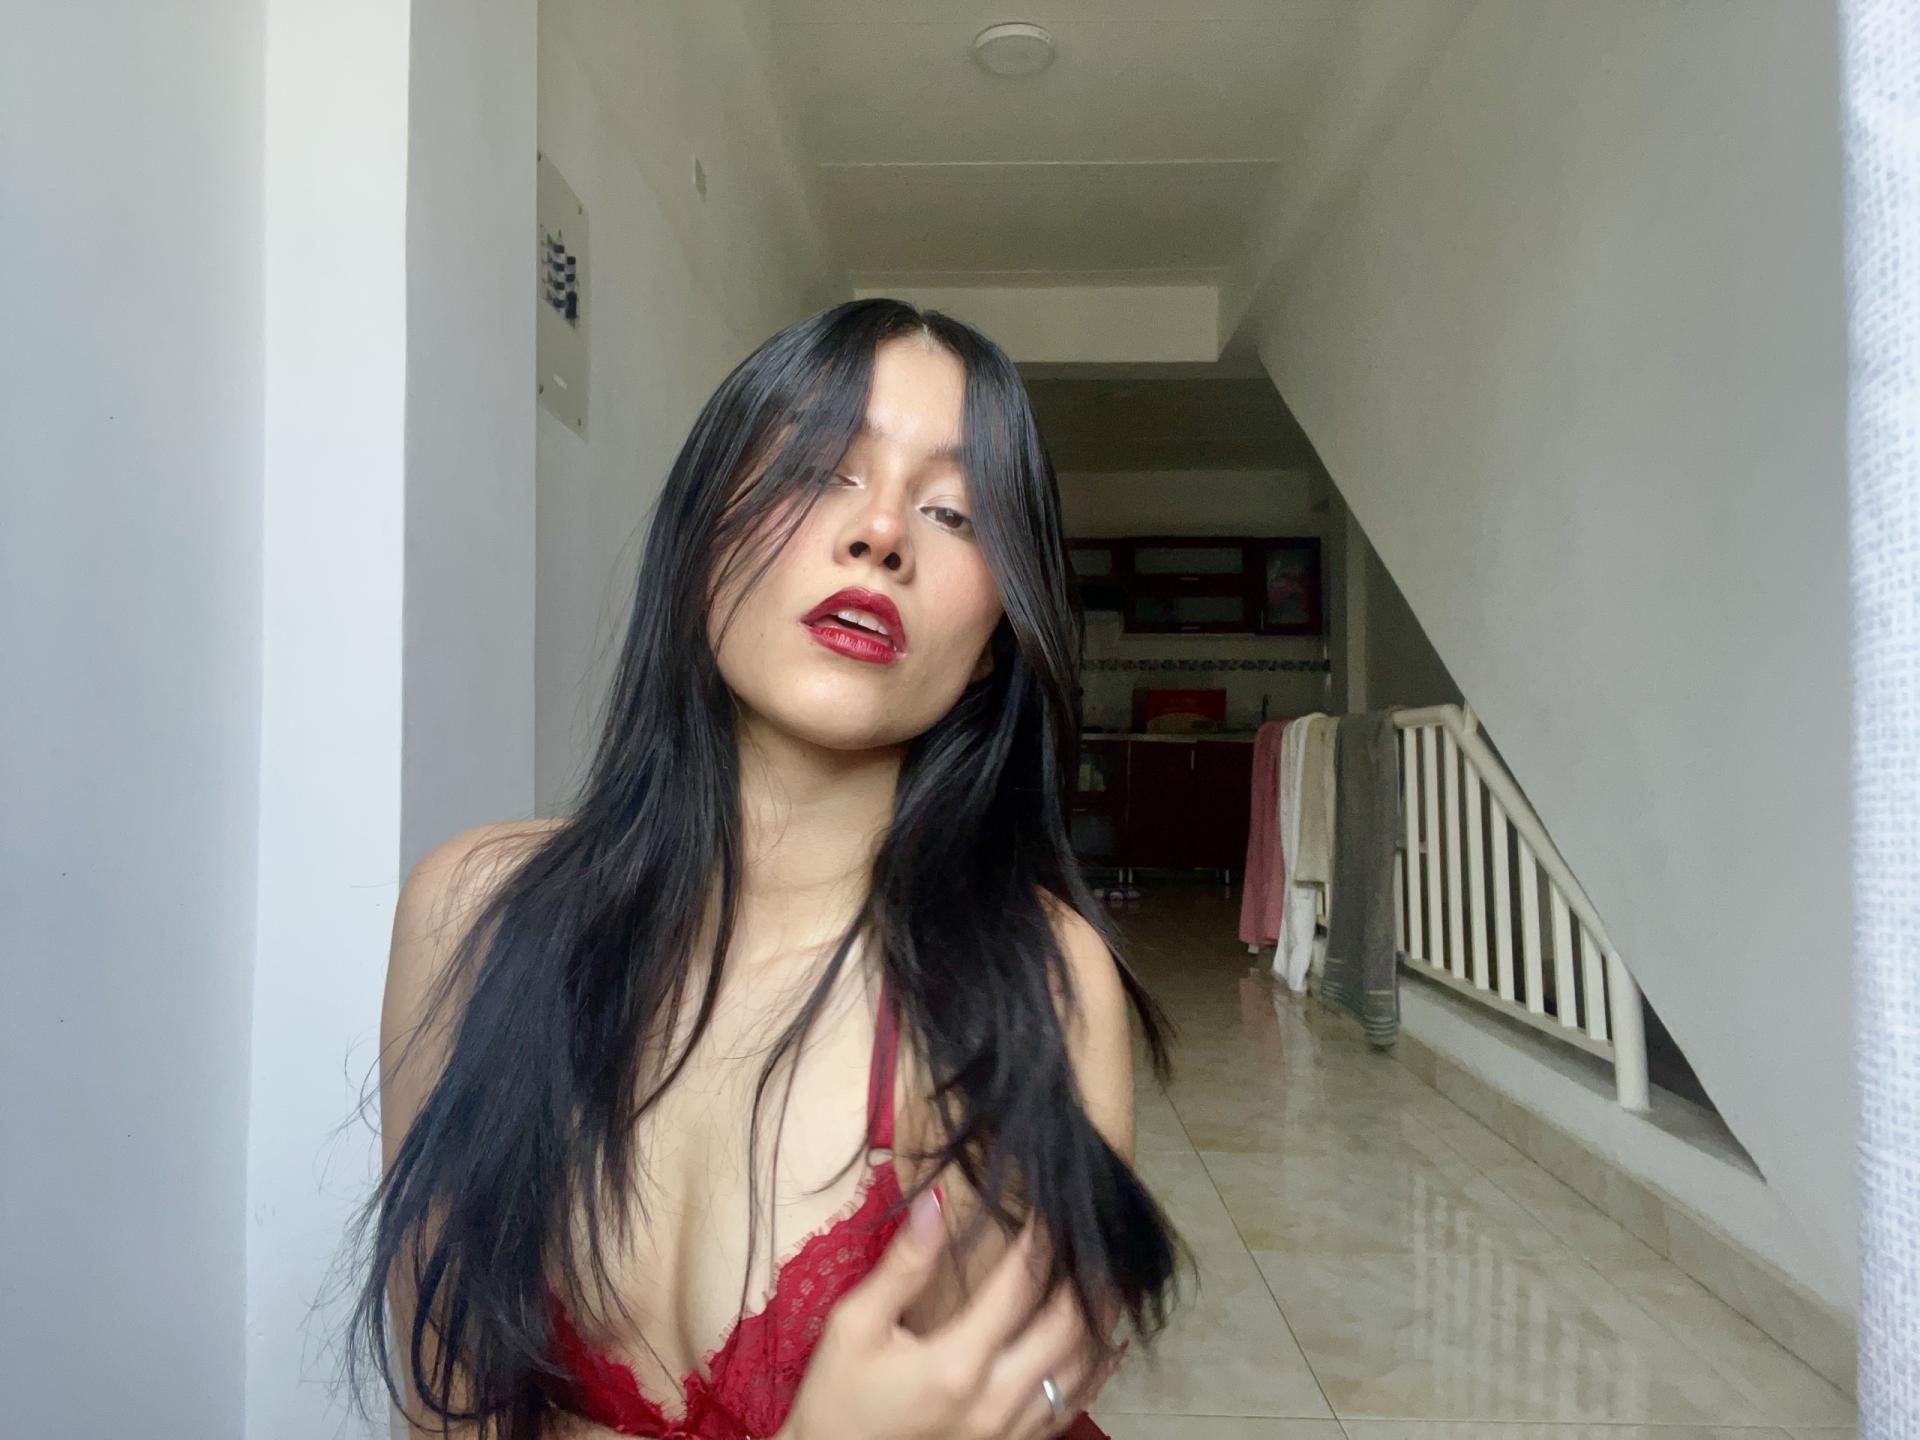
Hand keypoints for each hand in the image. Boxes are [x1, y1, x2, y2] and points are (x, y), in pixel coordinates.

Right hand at [777, 1190, 1126, 1439]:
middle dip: (1086, 1274)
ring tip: (1109, 1275)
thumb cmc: (838, 1397)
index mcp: (957, 1363)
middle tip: (1094, 1232)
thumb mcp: (854, 1326)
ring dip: (1099, 1319)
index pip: (1021, 1284)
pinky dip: (1095, 1371)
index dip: (1042, 1237)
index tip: (1053, 1202)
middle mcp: (996, 1400)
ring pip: (1080, 1369)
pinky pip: (1070, 1408)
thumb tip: (936, 1202)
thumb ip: (903, 1266)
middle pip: (1067, 1325)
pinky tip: (1108, 1344)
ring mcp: (1009, 1432)